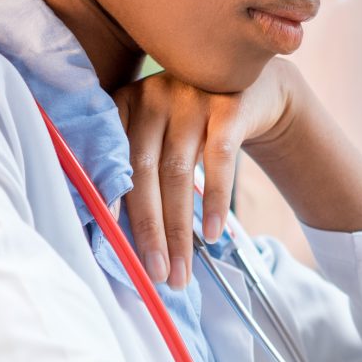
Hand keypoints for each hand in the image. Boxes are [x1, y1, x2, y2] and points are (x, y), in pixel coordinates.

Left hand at [112, 62, 300, 284]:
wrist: (252, 89)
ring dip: (179, 229)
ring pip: (178, 173)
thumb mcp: (158, 130)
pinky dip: (215, 200)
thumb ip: (135, 164)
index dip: (109, 197)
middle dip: (149, 229)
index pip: (111, 156)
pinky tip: (212, 233)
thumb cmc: (193, 124)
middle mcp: (154, 96)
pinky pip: (219, 159)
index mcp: (126, 103)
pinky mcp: (228, 106)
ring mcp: (191, 98)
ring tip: (180, 270)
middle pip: (143, 171)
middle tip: (153, 273)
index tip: (110, 238)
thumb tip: (115, 233)